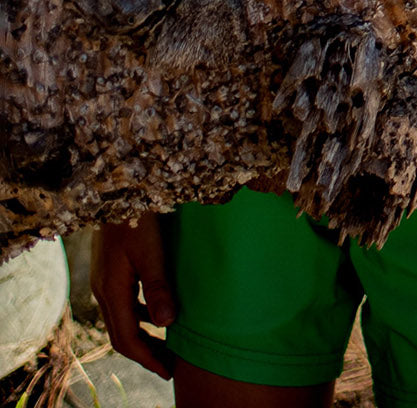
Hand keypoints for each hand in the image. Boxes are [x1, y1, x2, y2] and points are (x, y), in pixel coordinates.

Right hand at [91, 214, 175, 379]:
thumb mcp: (151, 251)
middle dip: (144, 353)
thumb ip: (158, 286)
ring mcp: (104, 280)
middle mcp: (103, 290)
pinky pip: (122, 304)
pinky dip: (138, 316)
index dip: (147, 358)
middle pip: (121, 334)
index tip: (167, 372)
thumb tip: (166, 324)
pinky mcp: (110, 270)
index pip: (126, 338)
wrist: (117, 189)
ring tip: (165, 344)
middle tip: (169, 365)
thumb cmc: (136, 217)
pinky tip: (155, 312)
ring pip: (121, 320)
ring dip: (141, 335)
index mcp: (111, 291)